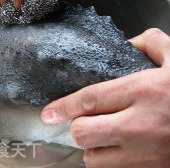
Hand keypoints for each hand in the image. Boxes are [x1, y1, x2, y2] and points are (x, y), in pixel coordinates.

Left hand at [41, 28, 169, 167]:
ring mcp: (148, 152)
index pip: (90, 99)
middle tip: (84, 119)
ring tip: (103, 134)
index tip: (48, 113)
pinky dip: (108, 160)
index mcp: (145, 90)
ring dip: (92, 147)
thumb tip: (129, 42)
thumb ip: (151, 43)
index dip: (64, 106)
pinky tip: (118, 147)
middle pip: (84, 133)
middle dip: (77, 127)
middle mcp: (142, 124)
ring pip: (95, 158)